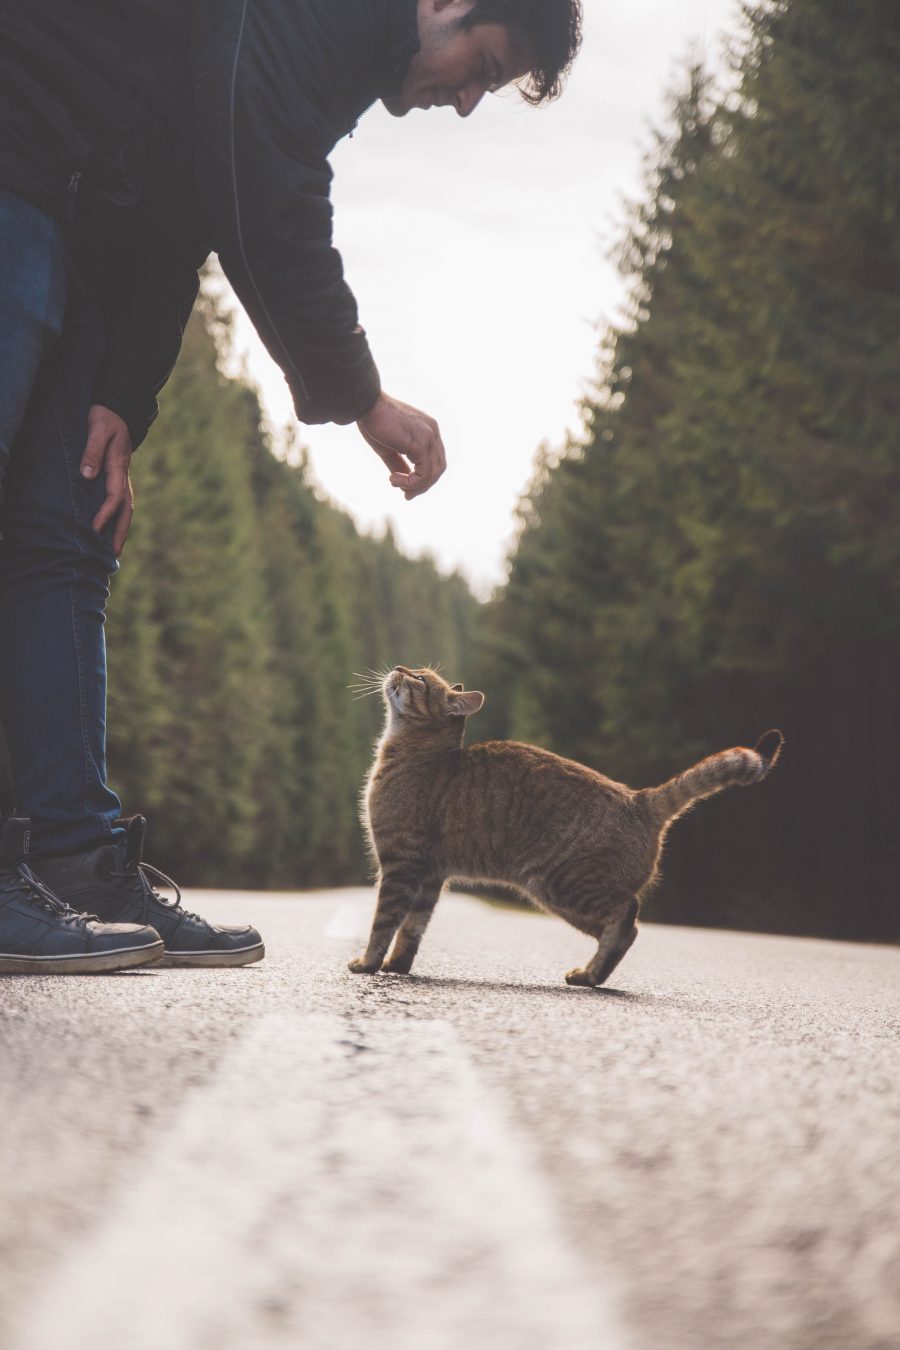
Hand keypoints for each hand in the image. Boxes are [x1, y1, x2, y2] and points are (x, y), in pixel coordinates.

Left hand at [80, 405, 134, 555]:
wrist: (118, 409)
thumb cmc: (104, 418)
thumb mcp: (97, 429)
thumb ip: (93, 451)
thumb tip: (87, 474)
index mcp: (118, 466)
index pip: (114, 496)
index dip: (105, 514)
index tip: (94, 529)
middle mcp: (123, 475)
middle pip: (126, 509)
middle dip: (121, 532)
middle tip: (115, 553)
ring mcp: (123, 476)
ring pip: (126, 507)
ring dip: (122, 528)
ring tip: (115, 549)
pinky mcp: (119, 476)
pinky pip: (121, 501)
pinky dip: (119, 517)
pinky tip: (111, 527)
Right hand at [356, 392, 446, 498]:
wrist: (365, 404)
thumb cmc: (374, 422)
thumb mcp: (389, 449)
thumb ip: (399, 464)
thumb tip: (405, 482)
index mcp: (428, 431)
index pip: (435, 461)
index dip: (424, 479)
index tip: (406, 489)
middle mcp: (433, 433)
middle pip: (438, 469)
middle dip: (422, 486)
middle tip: (405, 495)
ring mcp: (429, 436)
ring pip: (434, 473)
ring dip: (415, 486)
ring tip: (396, 483)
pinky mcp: (421, 442)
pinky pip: (424, 472)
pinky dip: (411, 482)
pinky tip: (394, 479)